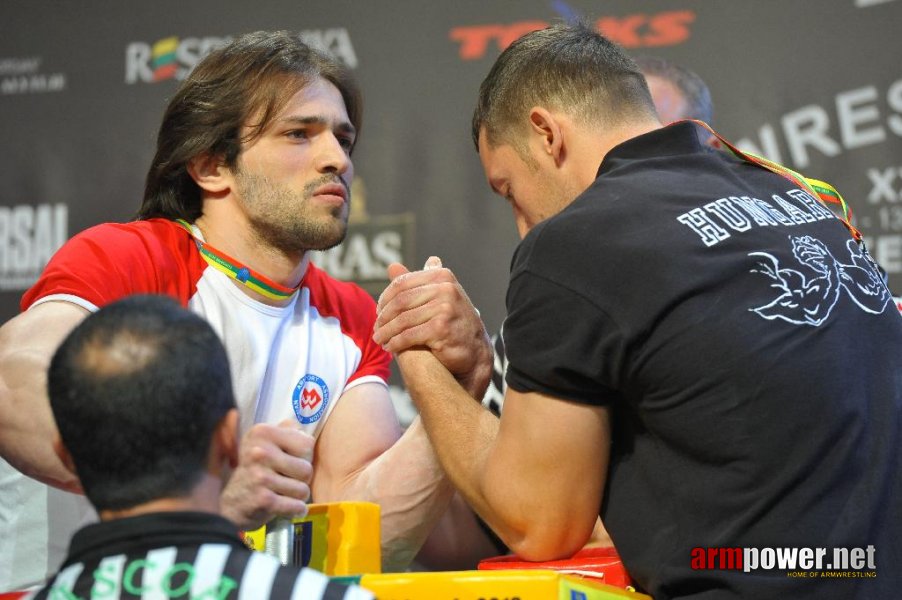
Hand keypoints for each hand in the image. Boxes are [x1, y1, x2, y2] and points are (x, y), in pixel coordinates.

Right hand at [220, 419, 313, 529]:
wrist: (230, 503)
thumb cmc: (255, 470)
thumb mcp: (263, 442)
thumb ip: (286, 431)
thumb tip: (304, 429)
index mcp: (262, 433)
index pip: (307, 444)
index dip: (304, 456)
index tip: (291, 461)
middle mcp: (259, 452)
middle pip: (307, 468)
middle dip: (303, 478)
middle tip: (288, 479)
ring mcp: (260, 477)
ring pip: (303, 489)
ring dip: (298, 495)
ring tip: (284, 492)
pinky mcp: (263, 499)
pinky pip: (296, 505)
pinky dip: (296, 509)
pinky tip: (287, 506)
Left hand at [374, 257, 492, 395]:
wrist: (475, 349)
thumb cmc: (453, 321)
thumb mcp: (437, 297)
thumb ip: (415, 282)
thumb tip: (392, 266)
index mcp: (442, 276)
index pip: (402, 284)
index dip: (385, 299)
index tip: (378, 312)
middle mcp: (445, 289)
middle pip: (400, 301)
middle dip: (384, 317)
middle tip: (376, 328)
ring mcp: (445, 308)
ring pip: (402, 320)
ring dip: (386, 332)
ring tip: (379, 339)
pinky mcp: (441, 328)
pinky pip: (408, 335)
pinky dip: (395, 343)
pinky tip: (390, 347)